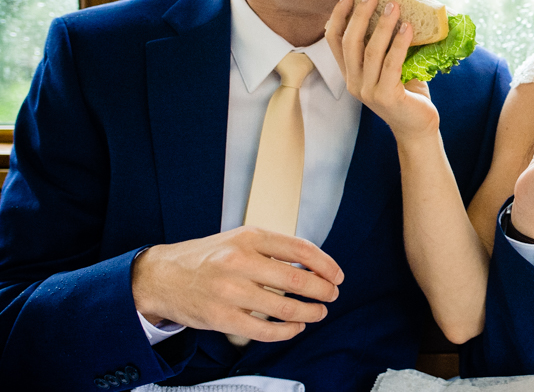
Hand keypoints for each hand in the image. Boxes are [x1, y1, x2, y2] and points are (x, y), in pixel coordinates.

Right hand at [131, 227, 343, 341]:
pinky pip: (264, 330)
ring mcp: (230, 291)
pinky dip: (287, 331)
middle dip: (323, 290)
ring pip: (285, 307)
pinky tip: (295, 327)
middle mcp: (240, 262)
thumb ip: (273, 248)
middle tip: (332, 295)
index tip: (337, 275)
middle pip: (297, 279)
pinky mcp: (222, 318)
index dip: (326, 264)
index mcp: (249, 237)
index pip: (300, 249)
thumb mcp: (239, 239)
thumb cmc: (207, 257)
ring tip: (318, 312)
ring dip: (310, 312)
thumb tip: (315, 264)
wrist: (161, 277)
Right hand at [326, 0, 438, 142]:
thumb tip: (394, 7)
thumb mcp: (391, 66)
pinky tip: (408, 27)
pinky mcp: (386, 97)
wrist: (418, 126)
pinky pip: (391, 64)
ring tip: (394, 5)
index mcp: (350, 74)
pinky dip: (399, 43)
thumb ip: (385, 45)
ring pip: (370, 51)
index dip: (339, 16)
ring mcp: (368, 91)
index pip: (334, 41)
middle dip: (359, 14)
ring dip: (382, 24)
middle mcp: (353, 83)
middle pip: (349, 42)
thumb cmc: (407, 92)